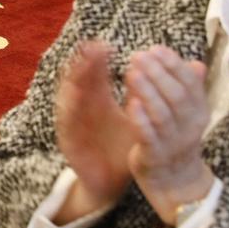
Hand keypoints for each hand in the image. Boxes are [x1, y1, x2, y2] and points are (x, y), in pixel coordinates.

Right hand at [52, 42, 133, 212]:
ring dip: (73, 83)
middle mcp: (84, 108)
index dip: (99, 60)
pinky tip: (74, 100)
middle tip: (91, 49)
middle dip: (84, 64)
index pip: (96, 75)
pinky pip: (66, 124)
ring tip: (81, 70)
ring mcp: (74, 124)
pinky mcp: (69, 141)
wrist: (111, 182)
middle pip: (80, 80)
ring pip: (69, 98)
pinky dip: (69, 111)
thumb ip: (147, 95)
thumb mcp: (138, 118)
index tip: (106, 45)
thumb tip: (162, 70)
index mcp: (99, 100)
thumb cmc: (124, 146)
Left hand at [119, 46, 214, 224]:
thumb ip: (189, 89)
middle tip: (138, 56)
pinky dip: (141, 119)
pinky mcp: (155, 156)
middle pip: (177, 95)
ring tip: (131, 72)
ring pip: (163, 114)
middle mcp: (190, 126)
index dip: (174, 64)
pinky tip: (129, 103)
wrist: (176, 183)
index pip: (191, 82)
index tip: (155, 48)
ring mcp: (173, 143)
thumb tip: (196, 63)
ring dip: (147, 91)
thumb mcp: (188, 114)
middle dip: (158, 73)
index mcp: (199, 112)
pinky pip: (149, 136)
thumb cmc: (176, 139)